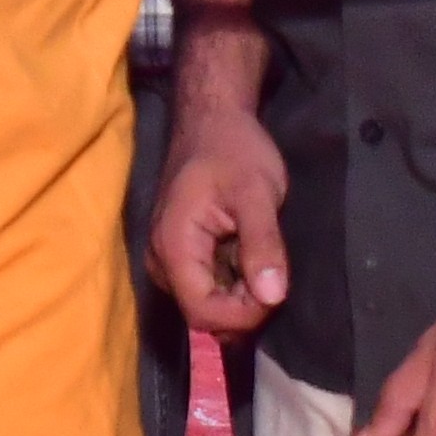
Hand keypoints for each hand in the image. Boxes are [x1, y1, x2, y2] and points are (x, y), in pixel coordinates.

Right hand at [148, 85, 292, 335]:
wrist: (211, 121)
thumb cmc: (234, 150)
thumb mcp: (258, 192)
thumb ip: (263, 243)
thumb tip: (273, 297)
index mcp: (172, 247)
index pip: (204, 312)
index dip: (244, 314)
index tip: (276, 289)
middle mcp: (160, 262)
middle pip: (204, 314)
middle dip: (244, 305)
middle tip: (272, 268)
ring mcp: (165, 262)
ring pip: (206, 305)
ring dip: (240, 295)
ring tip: (260, 257)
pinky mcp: (177, 259)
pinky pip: (205, 289)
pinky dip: (232, 283)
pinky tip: (247, 255)